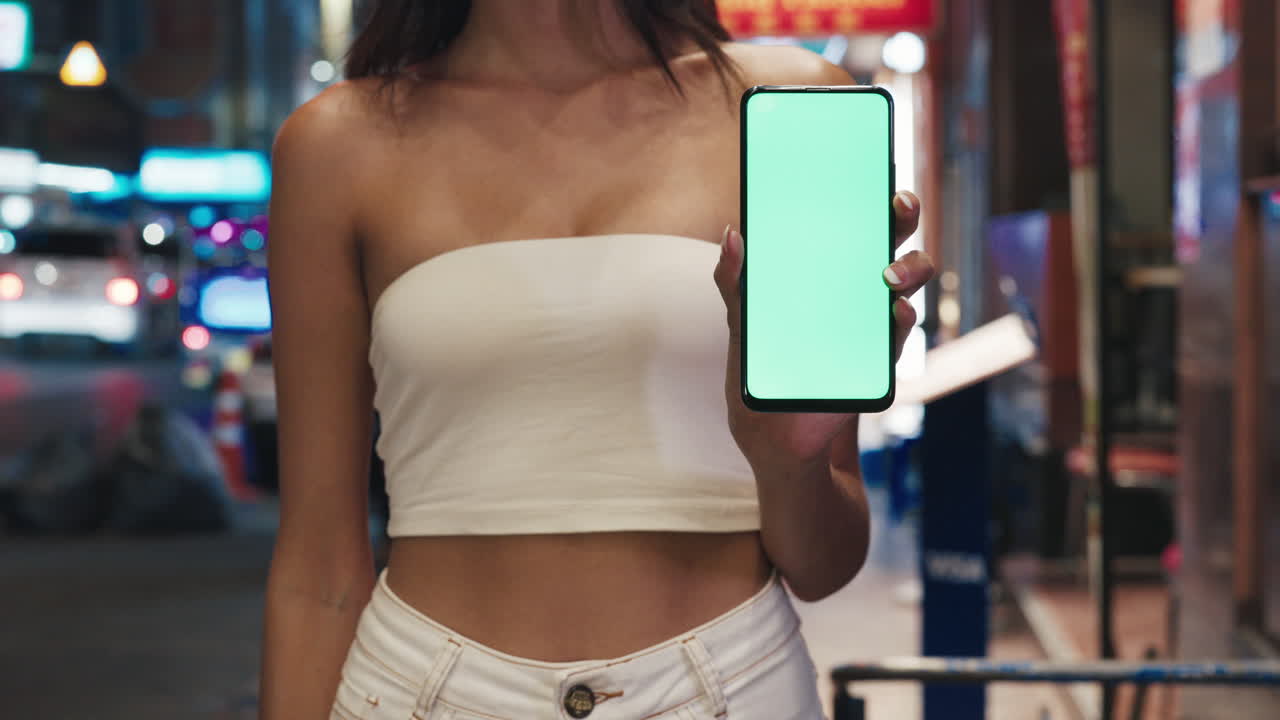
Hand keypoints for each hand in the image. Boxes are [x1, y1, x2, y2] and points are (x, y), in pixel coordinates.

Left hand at [712, 191, 933, 473]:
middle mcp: (852, 295)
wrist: (784, 455)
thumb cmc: (761, 390)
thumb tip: (734, 233)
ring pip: (906, 280)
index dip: (861, 190)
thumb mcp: (741, 337)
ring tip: (888, 274)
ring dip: (908, 268)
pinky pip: (899, 333)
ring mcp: (870, 327)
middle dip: (899, 214)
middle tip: (895, 204)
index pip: (845, 224)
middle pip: (886, 241)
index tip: (867, 163)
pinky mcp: (879, 363)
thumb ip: (736, 290)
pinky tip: (893, 316)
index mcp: (819, 279)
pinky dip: (899, 322)